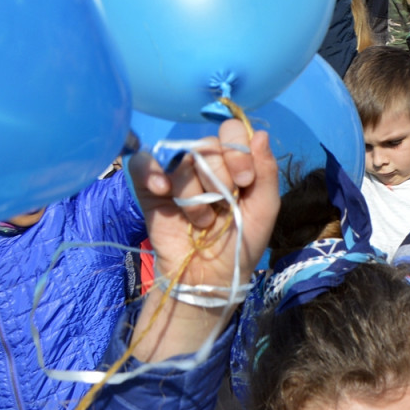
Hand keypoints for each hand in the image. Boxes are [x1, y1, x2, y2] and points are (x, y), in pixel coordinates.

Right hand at [129, 119, 279, 294]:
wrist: (210, 277)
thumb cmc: (239, 243)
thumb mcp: (264, 209)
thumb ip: (267, 171)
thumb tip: (262, 134)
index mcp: (232, 162)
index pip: (232, 131)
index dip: (237, 151)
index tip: (244, 180)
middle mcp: (204, 163)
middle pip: (207, 146)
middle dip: (219, 178)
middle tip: (223, 206)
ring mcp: (176, 174)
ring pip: (183, 161)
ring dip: (195, 196)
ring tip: (201, 221)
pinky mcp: (149, 188)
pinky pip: (143, 163)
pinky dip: (151, 172)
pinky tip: (162, 189)